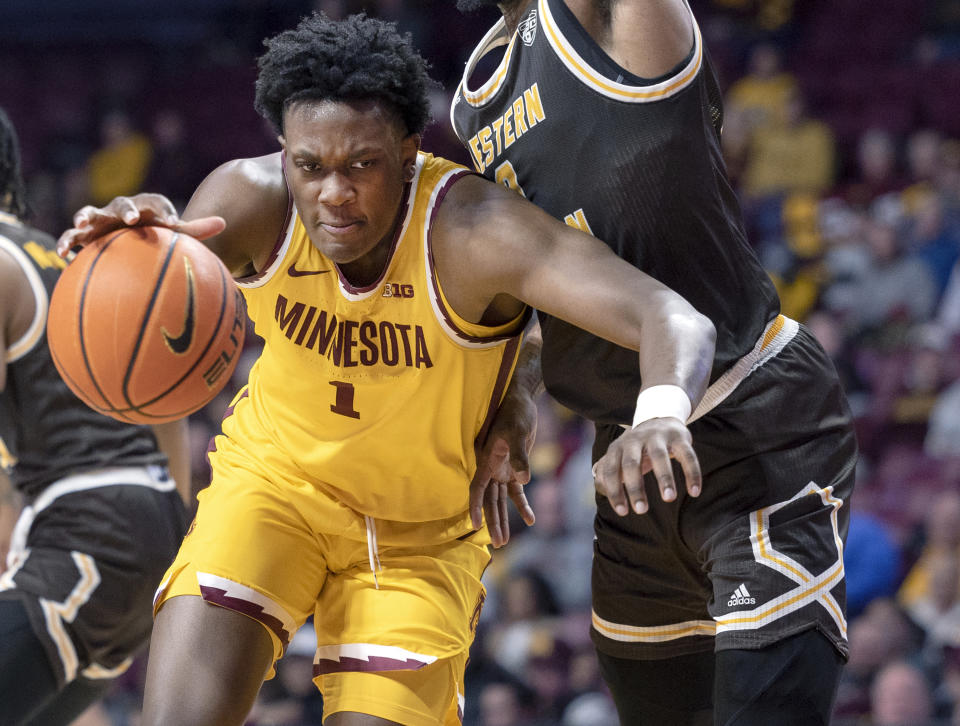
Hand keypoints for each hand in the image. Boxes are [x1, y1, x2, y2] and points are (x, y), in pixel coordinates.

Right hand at [56, 194, 225, 257]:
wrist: (131, 230)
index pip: (156, 203)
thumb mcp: (175, 232)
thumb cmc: (156, 233)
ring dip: (84, 217)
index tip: (172, 222)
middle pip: (122, 204)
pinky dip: (66, 241)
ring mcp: (102, 219)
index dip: (164, 210)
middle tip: (132, 219)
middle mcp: (122, 210)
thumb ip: (195, 229)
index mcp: (147, 207)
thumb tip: (224, 223)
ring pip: (90, 213)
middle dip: (126, 210)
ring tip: (81, 224)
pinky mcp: (86, 233)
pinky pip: (72, 235)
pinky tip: (63, 254)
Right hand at [471, 390, 537, 547]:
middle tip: (499, 544)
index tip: (476, 525)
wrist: (521, 401)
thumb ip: (520, 456)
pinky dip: (522, 505)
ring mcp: (502, 470)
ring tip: (505, 542)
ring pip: (500, 500)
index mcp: (486, 460)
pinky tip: (530, 521)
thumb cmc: (516, 413)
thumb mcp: (518, 432)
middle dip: (493, 522)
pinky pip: (516, 492)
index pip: (477, 489)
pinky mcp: (514, 468)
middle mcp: (491, 468)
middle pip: (489, 500)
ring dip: (504, 519)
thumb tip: (523, 480)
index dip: (475, 507)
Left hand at [593, 417, 700, 515]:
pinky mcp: (679, 437)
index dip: (615, 491)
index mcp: (617, 447)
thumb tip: (602, 489)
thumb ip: (606, 473)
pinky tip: (694, 492)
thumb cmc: (635, 448)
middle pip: (632, 463)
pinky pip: (687, 455)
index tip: (623, 512)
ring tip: (668, 498)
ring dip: (664, 478)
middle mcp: (635, 440)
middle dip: (635, 488)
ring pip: (660, 457)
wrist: (658, 418)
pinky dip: (692, 473)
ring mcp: (657, 437)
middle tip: (641, 510)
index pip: (611, 470)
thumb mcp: (618, 456)